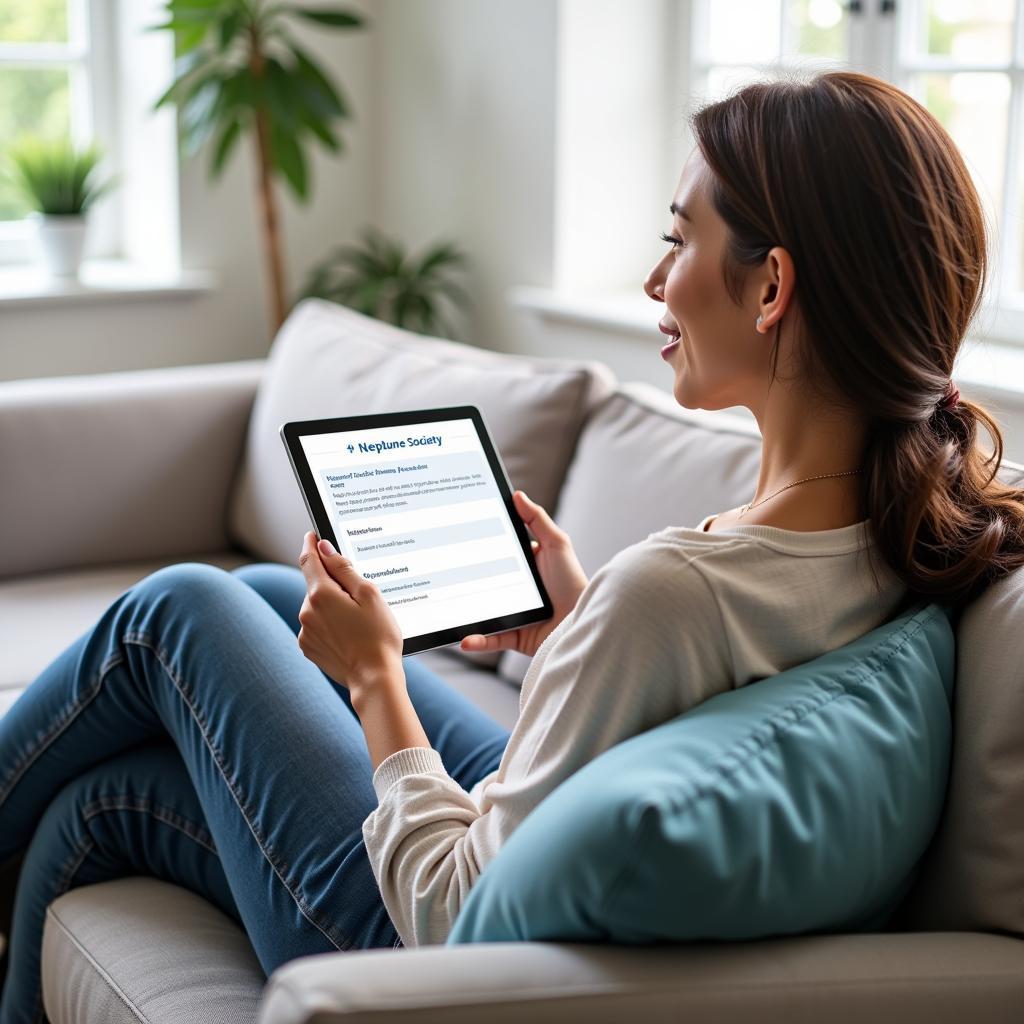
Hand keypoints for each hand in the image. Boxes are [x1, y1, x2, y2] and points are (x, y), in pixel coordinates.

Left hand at [297, 531, 403, 693]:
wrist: (374, 678)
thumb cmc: (378, 635)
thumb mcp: (369, 594)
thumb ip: (344, 568)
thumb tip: (324, 548)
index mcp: (321, 594)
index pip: (310, 559)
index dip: (311, 544)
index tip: (312, 535)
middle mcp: (306, 612)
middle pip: (316, 584)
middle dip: (332, 583)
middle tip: (359, 595)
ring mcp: (305, 631)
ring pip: (317, 606)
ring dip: (332, 605)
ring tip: (358, 622)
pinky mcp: (309, 647)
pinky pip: (316, 626)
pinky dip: (329, 624)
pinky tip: (349, 634)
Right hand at [460, 490, 588, 658]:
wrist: (582, 619)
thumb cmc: (573, 581)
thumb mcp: (557, 544)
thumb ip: (537, 519)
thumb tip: (517, 495)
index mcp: (524, 566)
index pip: (495, 555)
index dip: (476, 548)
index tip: (453, 540)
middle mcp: (516, 590)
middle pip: (483, 584)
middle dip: (461, 582)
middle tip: (440, 575)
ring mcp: (514, 613)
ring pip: (482, 613)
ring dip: (463, 615)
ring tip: (446, 611)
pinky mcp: (516, 636)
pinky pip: (491, 639)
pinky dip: (477, 641)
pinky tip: (464, 640)